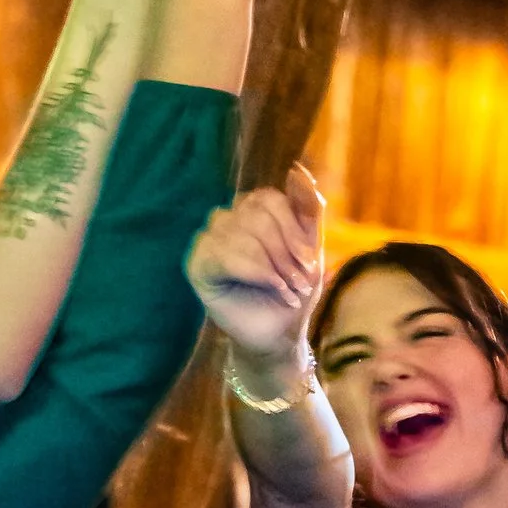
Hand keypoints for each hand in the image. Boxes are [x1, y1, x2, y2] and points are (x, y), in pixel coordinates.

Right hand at [189, 165, 324, 366]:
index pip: (269, 198)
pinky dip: (252, 271)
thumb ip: (307, 211)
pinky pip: (223, 253)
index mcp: (254, 210)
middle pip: (256, 215)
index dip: (292, 229)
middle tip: (298, 282)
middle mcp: (229, 218)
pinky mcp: (197, 264)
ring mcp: (210, 239)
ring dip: (271, 265)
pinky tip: (267, 286)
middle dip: (284, 251)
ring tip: (285, 289)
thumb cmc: (292, 294)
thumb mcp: (310, 250)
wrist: (278, 336)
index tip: (309, 263)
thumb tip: (298, 171)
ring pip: (241, 232)